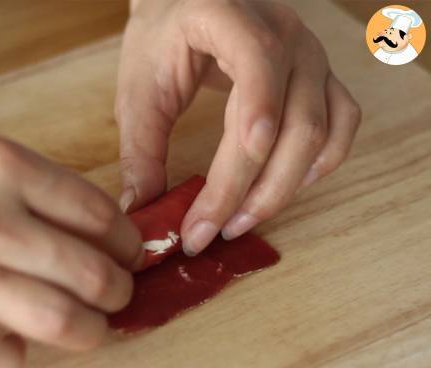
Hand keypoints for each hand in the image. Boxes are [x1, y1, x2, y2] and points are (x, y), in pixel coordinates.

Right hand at [0, 127, 142, 367]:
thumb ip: (32, 185)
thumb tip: (91, 227)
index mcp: (1, 166)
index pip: (98, 214)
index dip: (127, 242)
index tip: (129, 254)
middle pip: (88, 271)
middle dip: (119, 291)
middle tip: (118, 295)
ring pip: (54, 320)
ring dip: (88, 331)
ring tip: (91, 327)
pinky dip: (16, 356)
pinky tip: (15, 342)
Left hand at [116, 0, 360, 254]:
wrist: (190, 1)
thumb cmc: (163, 39)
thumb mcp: (138, 88)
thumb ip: (140, 149)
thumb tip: (142, 210)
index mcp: (232, 20)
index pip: (255, 85)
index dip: (238, 159)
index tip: (209, 215)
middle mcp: (286, 34)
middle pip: (294, 125)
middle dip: (255, 192)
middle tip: (214, 232)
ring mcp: (311, 55)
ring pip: (321, 133)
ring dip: (285, 187)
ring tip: (242, 219)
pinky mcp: (321, 77)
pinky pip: (342, 124)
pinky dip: (320, 163)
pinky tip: (286, 186)